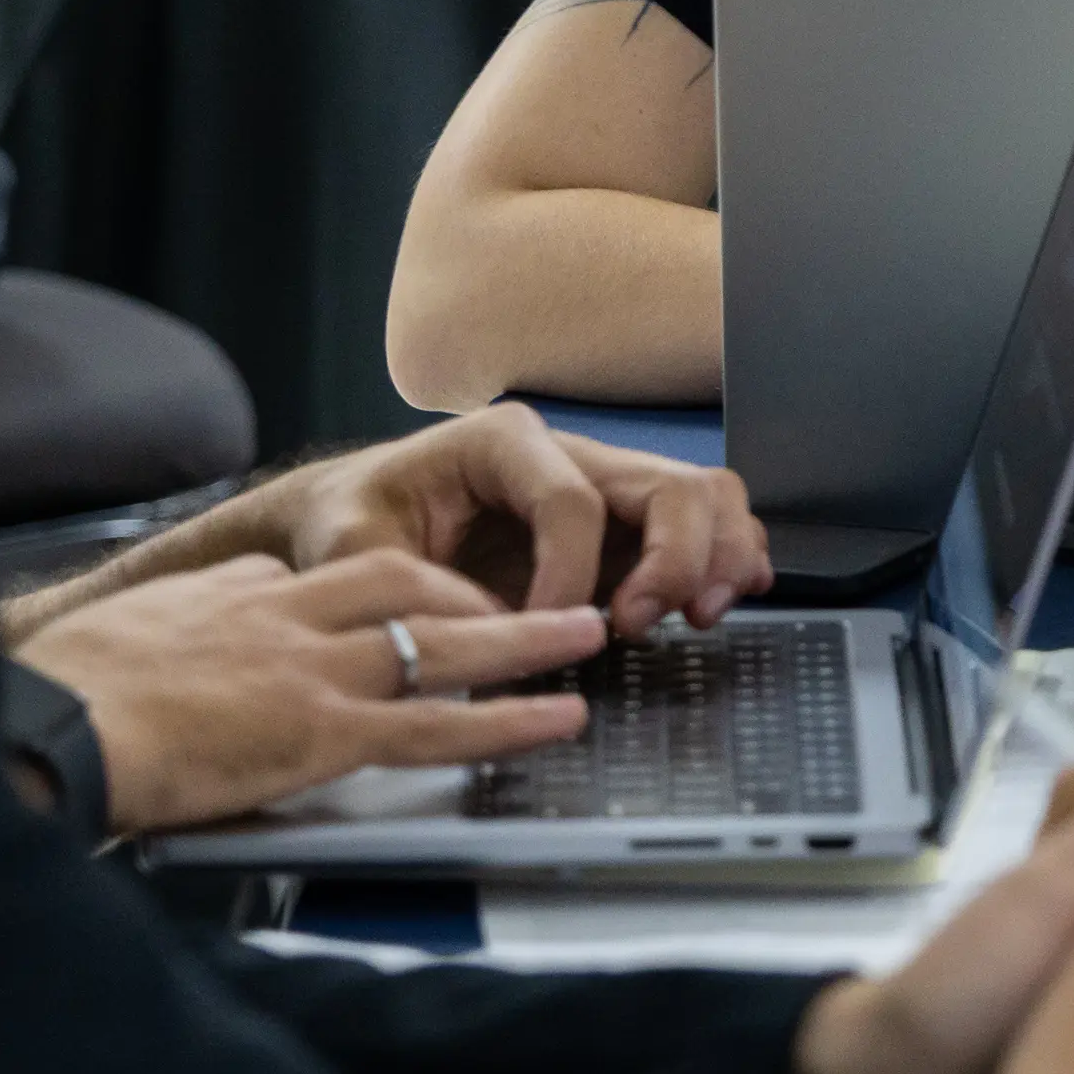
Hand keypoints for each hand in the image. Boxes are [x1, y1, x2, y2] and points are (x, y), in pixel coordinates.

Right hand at [14, 554, 602, 834]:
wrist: (50, 727)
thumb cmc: (70, 694)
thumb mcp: (141, 629)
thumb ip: (201, 613)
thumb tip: (226, 605)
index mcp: (245, 600)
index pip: (345, 573)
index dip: (408, 583)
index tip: (444, 594)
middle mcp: (291, 622)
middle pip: (408, 586)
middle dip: (480, 593)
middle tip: (534, 603)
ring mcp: (313, 674)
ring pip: (441, 642)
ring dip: (522, 641)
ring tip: (585, 637)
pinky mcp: (321, 735)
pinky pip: (436, 723)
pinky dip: (505, 719)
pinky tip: (554, 718)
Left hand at [246, 403, 771, 631]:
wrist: (353, 521)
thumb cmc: (351, 524)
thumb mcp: (348, 549)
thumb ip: (407, 587)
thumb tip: (497, 628)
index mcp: (501, 443)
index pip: (573, 499)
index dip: (571, 574)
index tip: (541, 631)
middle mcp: (567, 454)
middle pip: (670, 484)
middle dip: (675, 560)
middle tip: (639, 625)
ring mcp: (605, 489)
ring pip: (705, 498)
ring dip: (717, 559)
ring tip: (694, 619)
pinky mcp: (623, 532)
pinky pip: (705, 529)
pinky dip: (725, 565)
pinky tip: (711, 608)